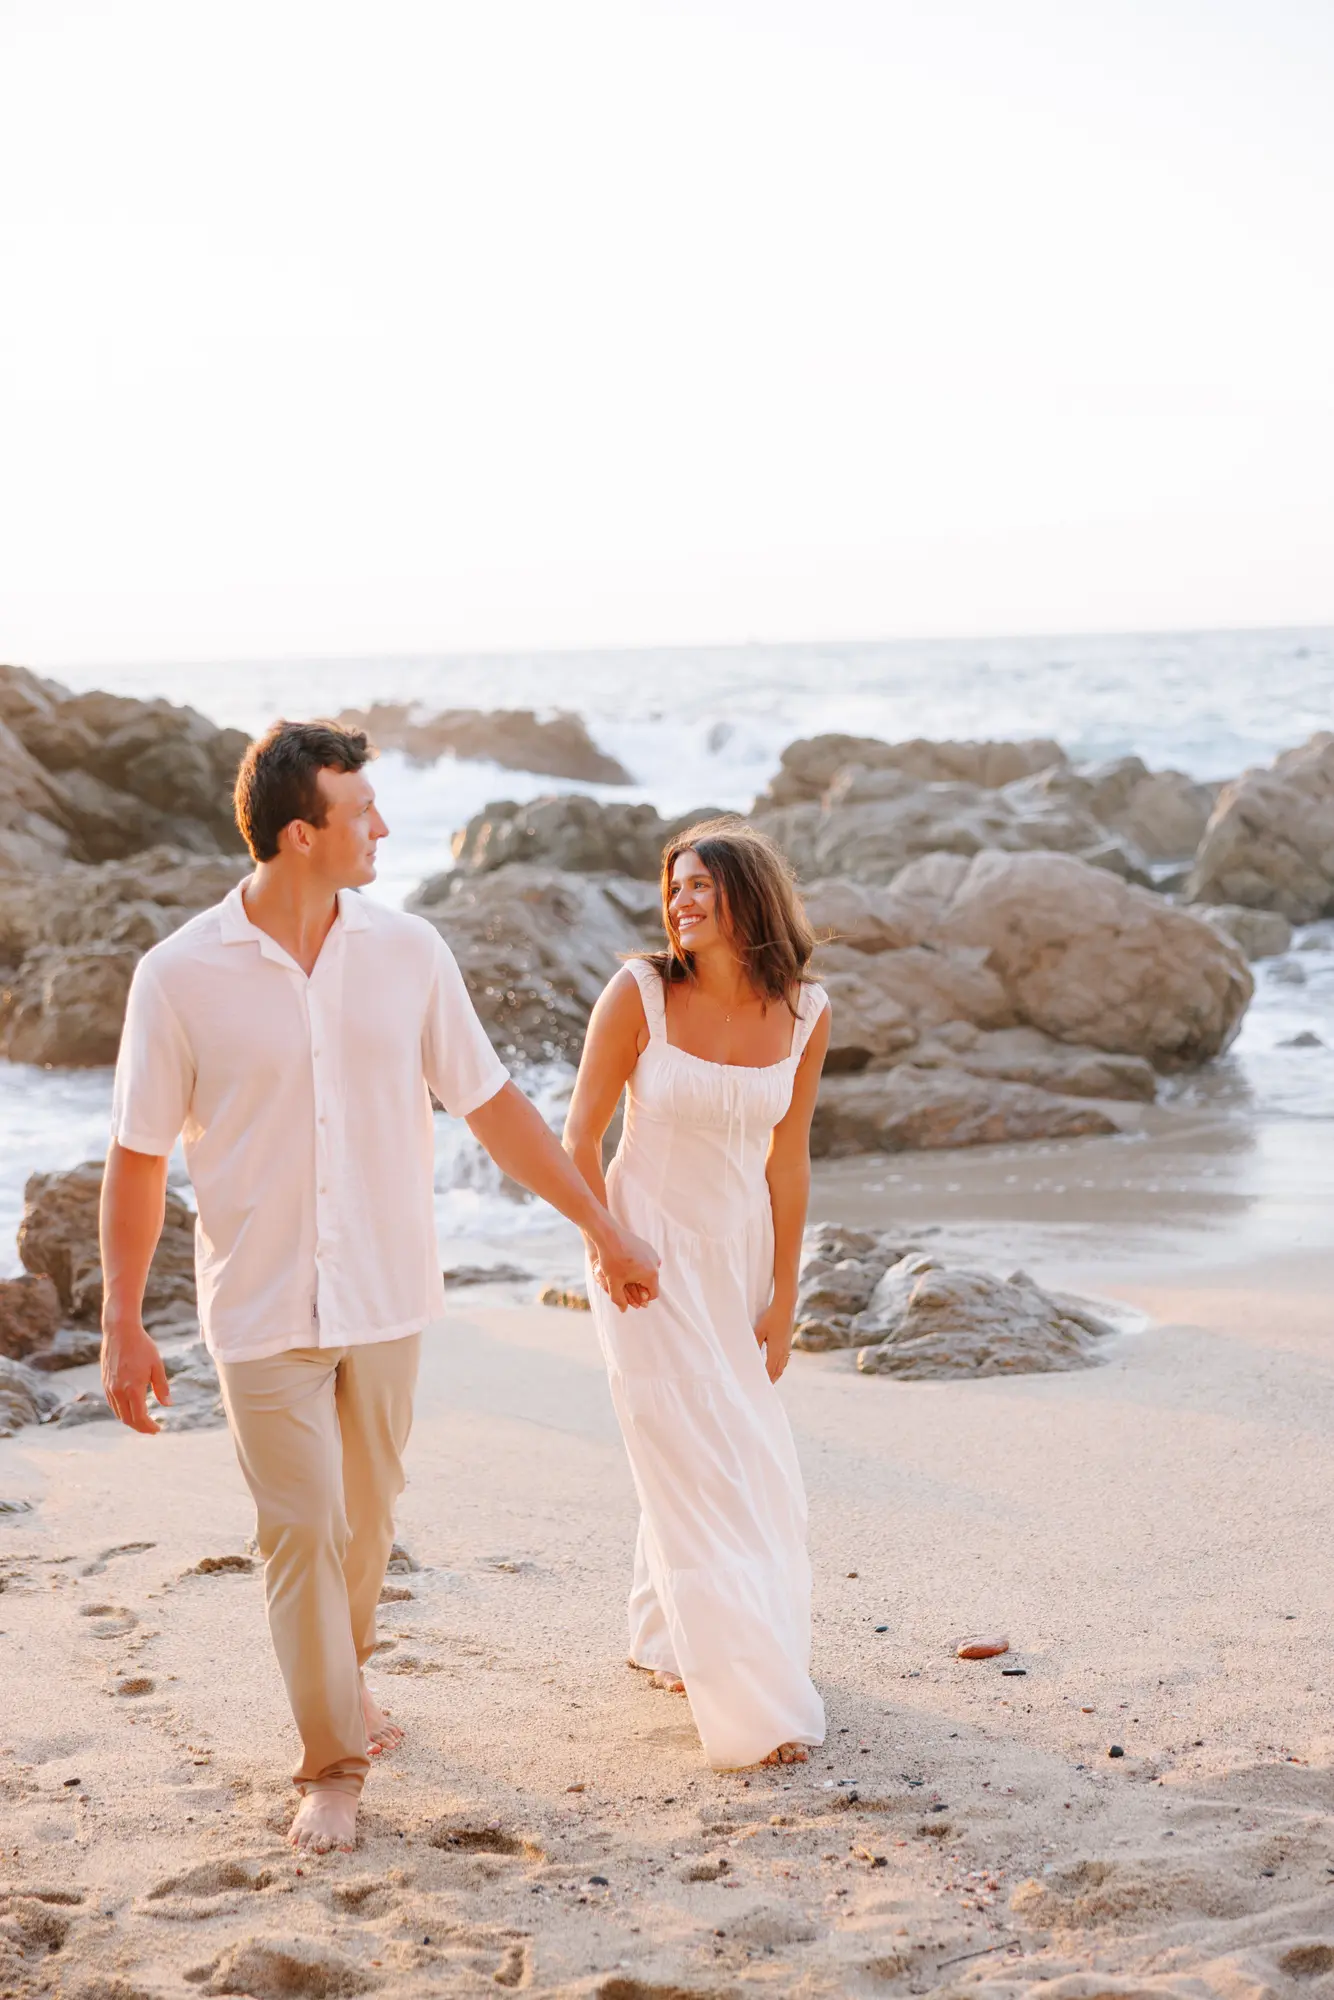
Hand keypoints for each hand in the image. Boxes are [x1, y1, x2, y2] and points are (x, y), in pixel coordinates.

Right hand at [101, 1310, 170, 1433]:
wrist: (120, 1332)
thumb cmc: (142, 1347)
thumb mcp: (157, 1366)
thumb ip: (162, 1387)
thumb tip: (168, 1405)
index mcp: (133, 1389)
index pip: (140, 1418)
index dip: (149, 1427)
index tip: (158, 1429)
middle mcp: (118, 1391)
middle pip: (127, 1420)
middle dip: (140, 1427)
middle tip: (152, 1429)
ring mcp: (109, 1388)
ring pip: (118, 1413)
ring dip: (130, 1421)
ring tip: (143, 1421)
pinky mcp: (105, 1383)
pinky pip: (112, 1404)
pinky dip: (122, 1411)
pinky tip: (131, 1408)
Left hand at [589, 1221, 659, 1311]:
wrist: (609, 1235)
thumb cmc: (611, 1260)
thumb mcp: (613, 1283)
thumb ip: (619, 1299)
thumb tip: (624, 1310)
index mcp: (651, 1275)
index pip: (653, 1294)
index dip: (642, 1298)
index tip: (630, 1294)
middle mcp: (655, 1264)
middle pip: (651, 1283)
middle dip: (640, 1287)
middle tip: (625, 1284)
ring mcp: (652, 1254)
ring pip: (648, 1272)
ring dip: (639, 1276)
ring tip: (624, 1273)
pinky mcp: (647, 1246)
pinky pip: (646, 1261)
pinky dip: (638, 1266)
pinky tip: (626, 1264)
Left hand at [754, 1300, 793, 1382]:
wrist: (785, 1306)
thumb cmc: (771, 1317)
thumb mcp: (759, 1330)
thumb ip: (755, 1343)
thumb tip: (750, 1355)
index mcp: (776, 1350)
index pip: (770, 1370)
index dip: (765, 1380)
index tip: (760, 1387)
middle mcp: (783, 1351)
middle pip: (777, 1371)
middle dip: (771, 1380)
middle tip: (765, 1389)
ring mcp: (787, 1347)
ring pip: (782, 1366)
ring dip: (776, 1374)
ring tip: (771, 1381)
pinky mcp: (788, 1342)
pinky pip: (785, 1360)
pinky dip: (780, 1367)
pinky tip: (777, 1366)